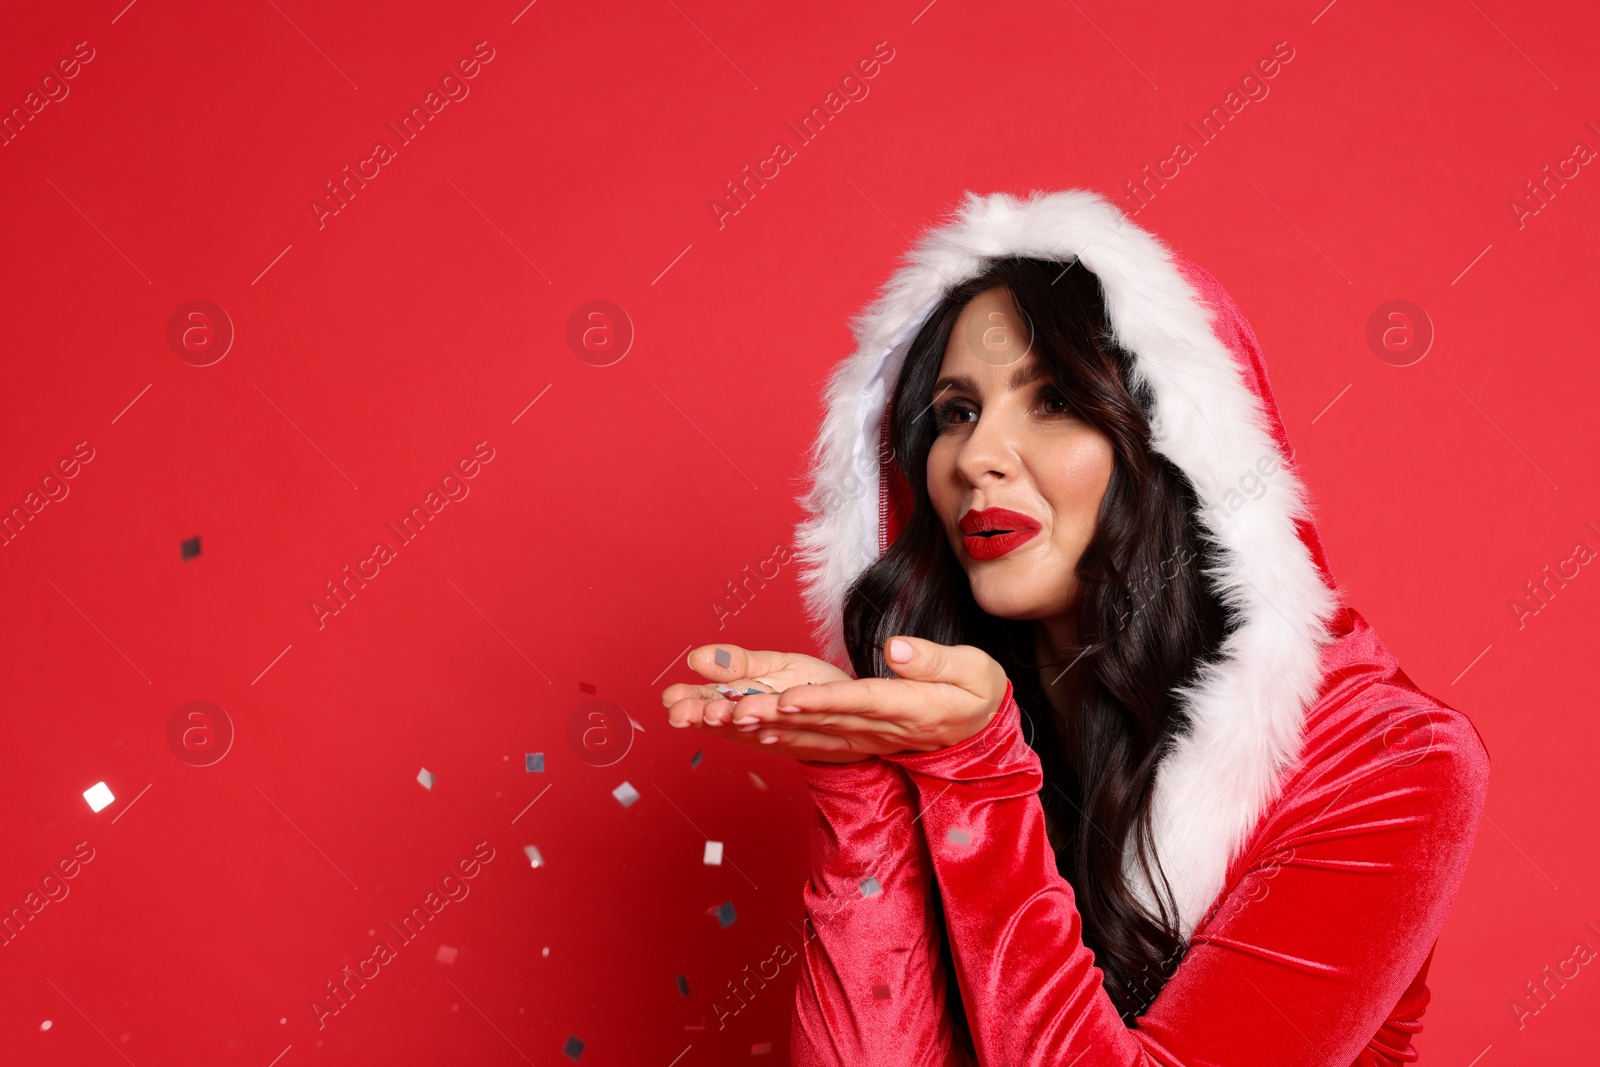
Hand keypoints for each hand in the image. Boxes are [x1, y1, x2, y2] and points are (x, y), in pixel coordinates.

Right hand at [660, 644, 865, 762]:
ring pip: (750, 729)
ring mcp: (773, 733)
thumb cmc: (807, 685)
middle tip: (688, 713)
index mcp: (739, 697)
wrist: (852, 710)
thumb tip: (696, 657)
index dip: (689, 700)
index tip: (672, 698)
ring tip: (721, 715)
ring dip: (735, 723)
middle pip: (721, 719)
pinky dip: (776, 735)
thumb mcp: (769, 666)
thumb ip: (735, 663)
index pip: (705, 699)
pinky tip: (764, 732)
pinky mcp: (799, 743)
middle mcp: (751, 720)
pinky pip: (788, 738)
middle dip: (704, 716)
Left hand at [722, 636, 1009, 758]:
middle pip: (826, 722)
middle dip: (780, 716)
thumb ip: (936, 661)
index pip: (862, 702)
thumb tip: (897, 650)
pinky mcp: (858, 739)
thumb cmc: (977, 691)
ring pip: (814, 734)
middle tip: (738, 710)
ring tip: (731, 720)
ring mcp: (869, 738)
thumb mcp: (974, 670)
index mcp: (914, 709)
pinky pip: (816, 741)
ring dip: (771, 728)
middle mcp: (884, 729)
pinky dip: (783, 737)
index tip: (791, 696)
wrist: (979, 728)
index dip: (824, 701)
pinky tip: (751, 731)